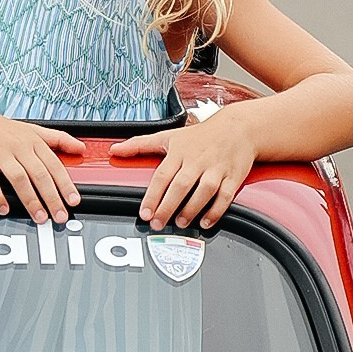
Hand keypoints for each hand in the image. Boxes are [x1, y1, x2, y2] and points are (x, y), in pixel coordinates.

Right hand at [0, 104, 86, 222]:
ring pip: (19, 178)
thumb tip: (82, 148)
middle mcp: (18, 146)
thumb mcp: (33, 129)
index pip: (54, 164)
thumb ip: (58, 139)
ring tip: (40, 218)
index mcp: (33, 141)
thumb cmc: (1, 128)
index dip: (65, 183)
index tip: (74, 201)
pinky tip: (3, 209)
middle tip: (60, 217)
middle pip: (39, 174)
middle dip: (52, 197)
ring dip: (30, 200)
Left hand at [117, 103, 266, 230]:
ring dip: (191, 210)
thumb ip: (140, 144)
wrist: (238, 127)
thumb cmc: (200, 135)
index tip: (144, 213)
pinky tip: (205, 222)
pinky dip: (216, 211)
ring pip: (204, 191)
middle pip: (181, 186)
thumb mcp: (168, 136)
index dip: (152, 196)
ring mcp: (216, 168)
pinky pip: (225, 196)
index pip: (162, 176)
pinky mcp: (233, 176)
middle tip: (157, 223)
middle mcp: (197, 160)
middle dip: (167, 207)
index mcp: (180, 151)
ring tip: (179, 223)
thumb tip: (114, 150)